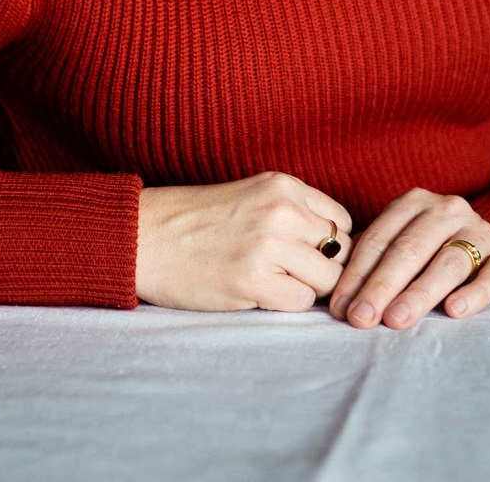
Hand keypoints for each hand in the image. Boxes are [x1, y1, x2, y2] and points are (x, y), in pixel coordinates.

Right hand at [136, 171, 354, 311]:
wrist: (146, 236)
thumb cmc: (198, 220)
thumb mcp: (254, 195)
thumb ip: (295, 212)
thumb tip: (339, 247)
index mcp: (284, 186)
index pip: (342, 221)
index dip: (331, 244)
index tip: (310, 255)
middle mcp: (283, 210)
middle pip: (342, 251)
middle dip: (325, 269)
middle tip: (294, 276)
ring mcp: (270, 245)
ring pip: (327, 279)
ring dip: (307, 288)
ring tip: (274, 283)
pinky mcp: (254, 280)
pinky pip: (301, 302)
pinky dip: (287, 304)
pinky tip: (259, 292)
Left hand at [329, 188, 489, 328]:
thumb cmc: (433, 258)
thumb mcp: (403, 251)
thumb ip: (375, 265)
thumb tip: (339, 302)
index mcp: (415, 203)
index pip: (379, 240)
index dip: (356, 275)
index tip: (340, 309)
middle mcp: (449, 209)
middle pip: (409, 249)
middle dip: (381, 286)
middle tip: (361, 319)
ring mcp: (482, 231)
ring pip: (447, 261)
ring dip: (419, 292)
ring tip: (397, 319)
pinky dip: (474, 293)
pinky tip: (454, 311)